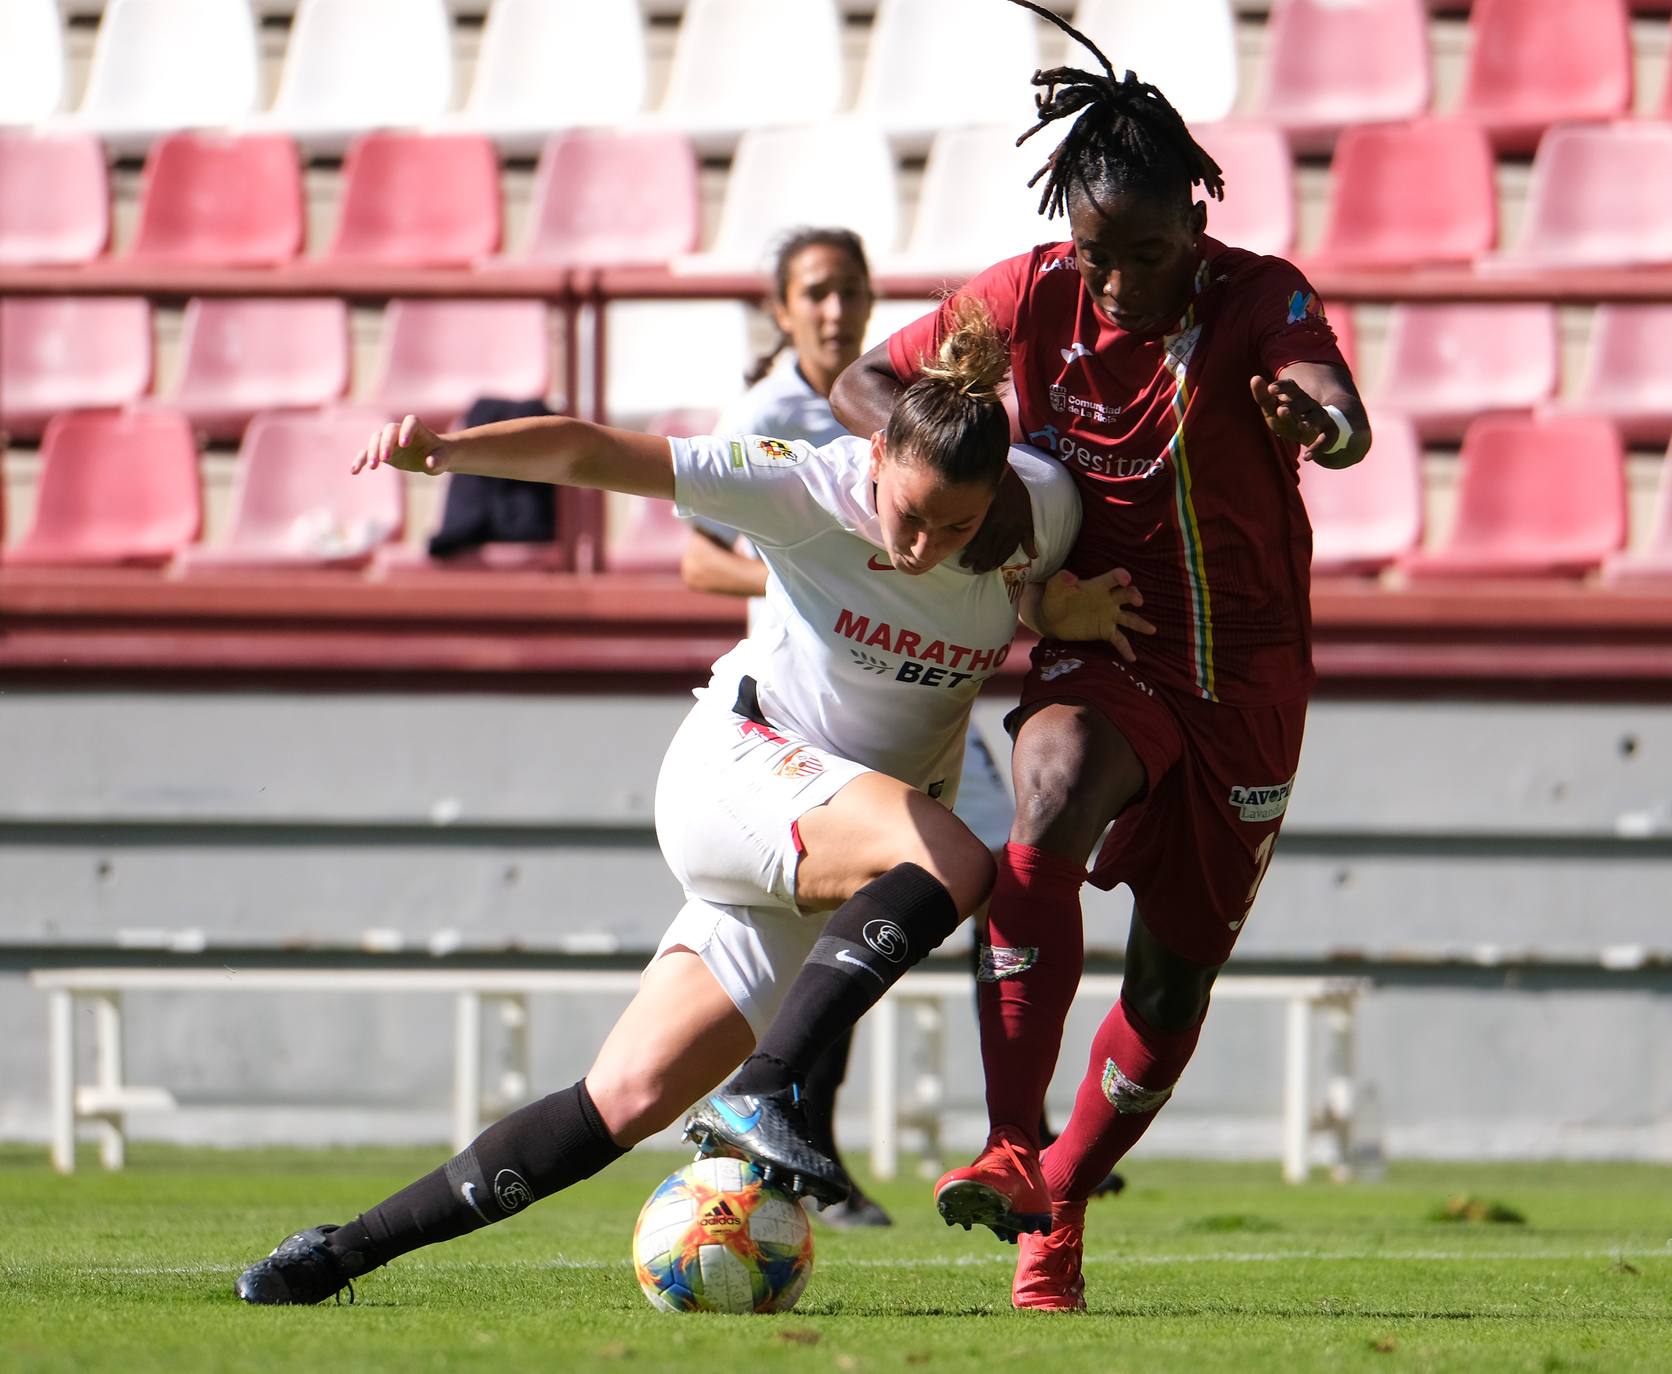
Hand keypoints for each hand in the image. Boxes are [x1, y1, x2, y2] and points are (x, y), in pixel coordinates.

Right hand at [352, 414, 448, 476]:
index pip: (410, 422)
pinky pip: (367, 452)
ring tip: (373, 467)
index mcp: (418, 428)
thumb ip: (438, 460)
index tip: (404, 444)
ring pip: (375, 439)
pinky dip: (361, 460)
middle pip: (388, 430)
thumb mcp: (443, 460)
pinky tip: (355, 471)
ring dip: (372, 452)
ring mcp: (389, 440)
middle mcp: (400, 430)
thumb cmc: (440, 456)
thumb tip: (430, 463)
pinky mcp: (381, 451)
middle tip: (385, 459)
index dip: (406, 430)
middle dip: (385, 443)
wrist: (433, 457)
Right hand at [960, 464, 1036, 572]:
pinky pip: (974, 530)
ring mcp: (991, 520)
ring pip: (982, 543)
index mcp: (1016, 529)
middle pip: (993, 550)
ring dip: (974, 555)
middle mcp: (1004, 527)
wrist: (1006, 474)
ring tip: (966, 563)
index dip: (998, 561)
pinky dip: (968, 540)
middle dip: (985, 563)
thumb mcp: (1028, 516)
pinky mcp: (980, 513)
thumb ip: (1028, 537)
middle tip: (976, 570)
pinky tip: (962, 546)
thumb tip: (1033, 556)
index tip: (990, 568)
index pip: (1007, 551)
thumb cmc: (1017, 495)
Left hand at [1035, 567, 1155, 662]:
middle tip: (1138, 601)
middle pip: (1126, 595)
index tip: (1126, 579)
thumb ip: (1061, 580)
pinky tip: (1133, 658)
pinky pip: (1119, 640)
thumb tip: (1070, 576)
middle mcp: (1108, 599)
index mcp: (1097, 586)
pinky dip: (1126, 649)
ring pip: (1129, 618)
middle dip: (1134, 596)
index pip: (1113, 578)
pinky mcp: (1105, 631)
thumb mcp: (1054, 587)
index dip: (1120, 576)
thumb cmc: (1055, 598)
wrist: (1050, 619)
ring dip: (1140, 623)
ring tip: (1151, 630)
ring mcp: (1109, 616)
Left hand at [1250, 374, 1336, 460]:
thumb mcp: (1274, 410)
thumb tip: (1255, 378)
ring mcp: (1321, 419)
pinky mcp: (1328, 434)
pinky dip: (1317, 448)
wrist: (1318, 433)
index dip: (1282, 387)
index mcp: (1296, 397)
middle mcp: (1310, 405)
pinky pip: (1324, 440)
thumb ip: (1264, 397)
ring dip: (1309, 422)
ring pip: (1316, 418)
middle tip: (1282, 410)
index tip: (1271, 389)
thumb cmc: (1290, 419)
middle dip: (1294, 406)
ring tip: (1301, 426)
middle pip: (1303, 402)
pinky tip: (1308, 457)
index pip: (1291, 387)